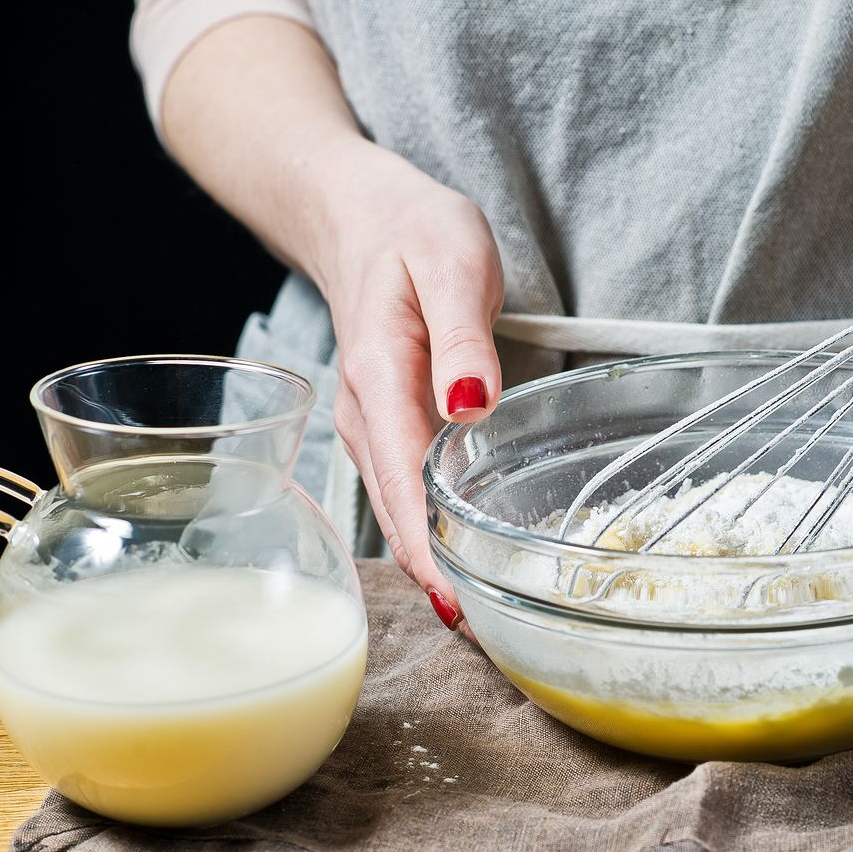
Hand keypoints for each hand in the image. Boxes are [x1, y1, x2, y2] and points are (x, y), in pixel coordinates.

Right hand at [306, 140, 503, 627]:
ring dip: (433, 561)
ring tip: (485, 615)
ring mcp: (367, 425)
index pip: (403, 482)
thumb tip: (472, 408)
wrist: (361, 216)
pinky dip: (429, 531)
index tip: (460, 606)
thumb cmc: (414, 231)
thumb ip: (463, 338)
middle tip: (491, 635)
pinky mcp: (381, 427)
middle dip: (436, 576)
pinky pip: (402, 491)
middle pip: (396, 512)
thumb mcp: (453, 262)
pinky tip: (462, 559)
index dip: (429, 549)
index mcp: (378, 376)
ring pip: (397, 509)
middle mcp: (362, 413)